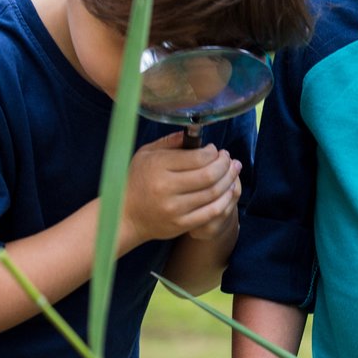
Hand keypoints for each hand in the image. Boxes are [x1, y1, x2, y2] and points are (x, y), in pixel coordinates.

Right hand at [122, 133, 242, 245]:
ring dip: (230, 180)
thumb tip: (195, 132)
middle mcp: (166, 188)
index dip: (213, 152)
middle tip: (229, 159)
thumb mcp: (146, 154)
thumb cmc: (137, 179)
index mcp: (158, 167)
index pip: (198, 158)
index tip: (215, 150)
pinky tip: (228, 191)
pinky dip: (225, 200)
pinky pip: (212, 212)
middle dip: (226, 164)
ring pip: (214, 193)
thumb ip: (171, 141)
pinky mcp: (180, 224)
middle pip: (210, 175)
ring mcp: (174, 209)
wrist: (124, 215)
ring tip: (233, 171)